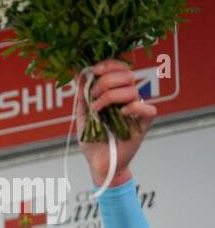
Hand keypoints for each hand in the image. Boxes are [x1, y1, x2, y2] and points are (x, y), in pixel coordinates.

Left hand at [78, 58, 156, 186]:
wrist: (98, 163)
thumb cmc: (92, 140)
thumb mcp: (81, 115)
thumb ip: (82, 96)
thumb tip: (80, 74)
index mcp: (116, 93)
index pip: (120, 69)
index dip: (109, 65)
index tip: (93, 71)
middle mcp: (128, 99)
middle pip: (127, 75)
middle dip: (106, 81)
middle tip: (93, 96)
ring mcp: (137, 110)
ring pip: (132, 91)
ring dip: (110, 97)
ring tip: (97, 109)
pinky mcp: (143, 124)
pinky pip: (147, 109)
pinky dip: (133, 108)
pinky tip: (120, 114)